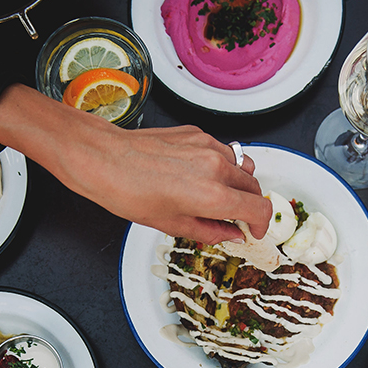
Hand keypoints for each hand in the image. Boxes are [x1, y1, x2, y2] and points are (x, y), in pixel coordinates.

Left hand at [0, 86, 272, 244]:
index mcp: (213, 195)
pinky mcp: (197, 133)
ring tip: (216, 195)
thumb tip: (231, 234)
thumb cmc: (128, 192)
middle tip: (234, 217)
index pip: (261, 208)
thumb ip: (210, 231)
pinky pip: (222, 151)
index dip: (262, 224)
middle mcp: (216, 167)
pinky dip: (220, 165)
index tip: (253, 230)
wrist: (104, 160)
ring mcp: (208, 146)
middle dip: (250, 204)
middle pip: (255, 187)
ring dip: (237, 183)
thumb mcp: (171, 224)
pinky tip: (198, 175)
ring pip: (241, 166)